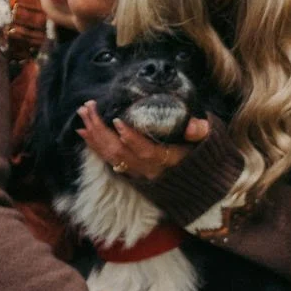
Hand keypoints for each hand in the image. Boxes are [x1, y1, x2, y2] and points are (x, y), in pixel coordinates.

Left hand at [78, 99, 209, 180]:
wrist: (197, 181)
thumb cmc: (200, 155)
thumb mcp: (207, 143)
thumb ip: (201, 132)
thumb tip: (193, 125)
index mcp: (167, 161)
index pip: (146, 152)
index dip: (131, 138)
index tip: (117, 121)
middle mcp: (148, 170)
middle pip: (120, 153)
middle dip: (101, 131)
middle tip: (88, 109)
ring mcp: (137, 173)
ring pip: (111, 157)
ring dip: (94, 136)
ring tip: (83, 116)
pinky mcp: (130, 172)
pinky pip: (108, 160)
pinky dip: (94, 146)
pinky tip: (84, 132)